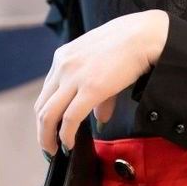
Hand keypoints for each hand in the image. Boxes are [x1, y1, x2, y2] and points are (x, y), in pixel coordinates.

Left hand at [34, 9, 169, 154]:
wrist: (145, 35)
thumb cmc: (129, 44)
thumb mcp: (105, 65)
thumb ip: (100, 94)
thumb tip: (99, 118)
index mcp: (64, 57)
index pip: (46, 92)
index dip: (47, 115)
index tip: (52, 130)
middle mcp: (62, 66)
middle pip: (41, 106)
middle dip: (42, 131)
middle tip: (49, 147)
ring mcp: (74, 77)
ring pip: (48, 115)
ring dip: (47, 137)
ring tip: (54, 151)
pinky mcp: (90, 88)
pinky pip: (69, 119)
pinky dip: (65, 136)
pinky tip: (69, 145)